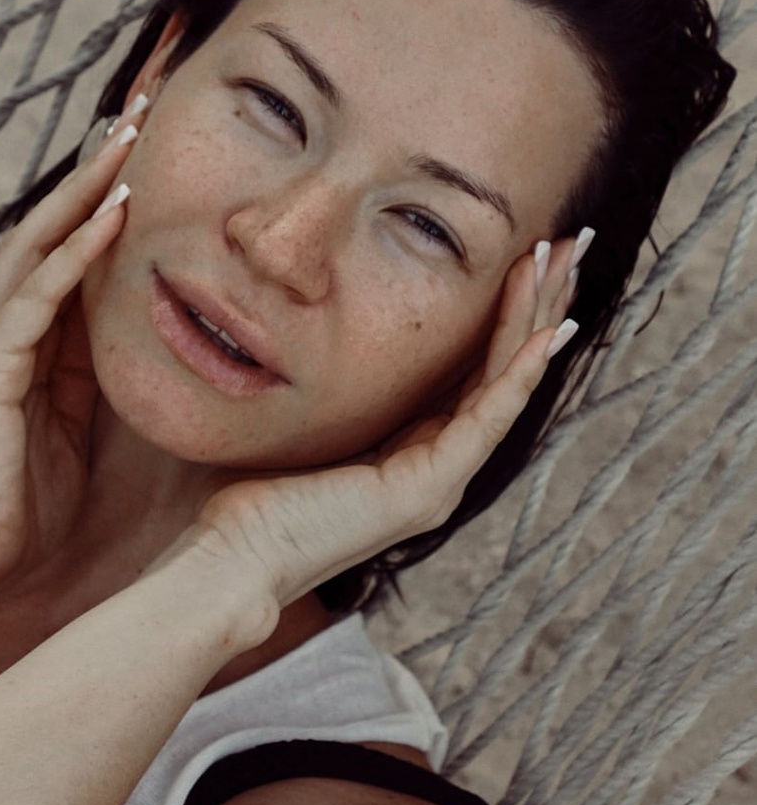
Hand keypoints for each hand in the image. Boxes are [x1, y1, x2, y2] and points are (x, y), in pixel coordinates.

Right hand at [0, 102, 146, 600]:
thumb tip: (129, 338)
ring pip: (37, 244)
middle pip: (48, 227)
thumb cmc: (19, 500)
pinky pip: (38, 297)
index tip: (146, 155)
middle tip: (138, 113)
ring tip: (128, 138)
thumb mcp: (70, 425)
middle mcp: (1, 326)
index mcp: (24, 341)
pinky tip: (113, 215)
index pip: (65, 251)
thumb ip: (87, 376)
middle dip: (93, 170)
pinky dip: (76, 252)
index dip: (101, 200)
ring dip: (85, 189)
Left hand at [185, 234, 584, 610]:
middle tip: (572, 245)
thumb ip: (335, 391)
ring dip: (535, 319)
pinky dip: (517, 372)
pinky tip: (547, 331)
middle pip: (501, 371)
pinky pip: (485, 418)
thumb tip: (305, 332)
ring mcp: (438, 483)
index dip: (505, 315)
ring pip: (504, 386)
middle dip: (536, 304)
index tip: (528, 257)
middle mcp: (438, 469)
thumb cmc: (250, 499)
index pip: (474, 372)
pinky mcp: (426, 489)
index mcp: (412, 454)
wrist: (233, 559)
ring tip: (564, 259)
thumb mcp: (305, 425)